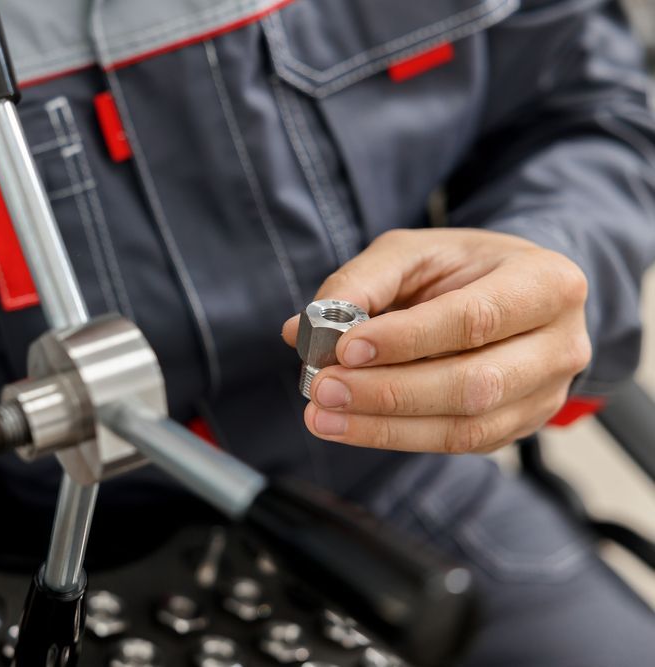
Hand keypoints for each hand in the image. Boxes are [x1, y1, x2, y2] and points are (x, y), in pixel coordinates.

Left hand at [282, 228, 590, 453]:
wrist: (510, 293)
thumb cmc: (463, 267)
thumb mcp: (414, 252)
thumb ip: (361, 282)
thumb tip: (301, 328)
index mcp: (546, 283)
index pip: (475, 319)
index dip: (408, 339)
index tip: (347, 348)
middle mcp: (559, 346)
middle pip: (474, 384)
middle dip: (390, 391)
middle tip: (324, 387)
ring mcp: (544, 395)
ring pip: (465, 427)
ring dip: (385, 426)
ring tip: (323, 416)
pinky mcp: (517, 428)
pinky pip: (455, 444)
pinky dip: (395, 437)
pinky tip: (349, 425)